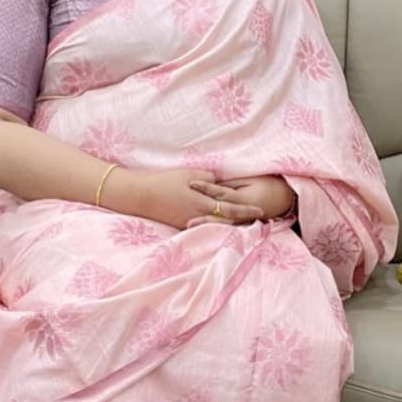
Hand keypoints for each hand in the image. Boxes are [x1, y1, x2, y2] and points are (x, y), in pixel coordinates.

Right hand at [130, 168, 263, 228]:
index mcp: (202, 204)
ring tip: (244, 221)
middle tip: (258, 219)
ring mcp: (189, 224)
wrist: (140, 196)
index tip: (260, 211)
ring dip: (229, 223)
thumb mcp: (189, 175)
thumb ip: (208, 179)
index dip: (246, 210)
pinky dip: (213, 224)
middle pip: (225, 221)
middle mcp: (198, 217)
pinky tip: (220, 222)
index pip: (230, 209)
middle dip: (242, 220)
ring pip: (215, 225)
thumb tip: (219, 183)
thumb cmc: (165, 182)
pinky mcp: (180, 225)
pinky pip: (202, 226)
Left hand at [186, 175, 293, 227]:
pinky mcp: (243, 224)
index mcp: (242, 198)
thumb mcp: (251, 180)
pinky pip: (228, 228)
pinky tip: (203, 231)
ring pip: (222, 224)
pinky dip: (216, 229)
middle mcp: (242, 212)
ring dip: (206, 225)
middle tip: (186, 218)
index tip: (191, 183)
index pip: (220, 192)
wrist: (285, 197)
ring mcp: (242, 221)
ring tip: (189, 226)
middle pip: (218, 214)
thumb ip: (232, 183)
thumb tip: (214, 182)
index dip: (205, 187)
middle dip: (202, 215)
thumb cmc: (268, 184)